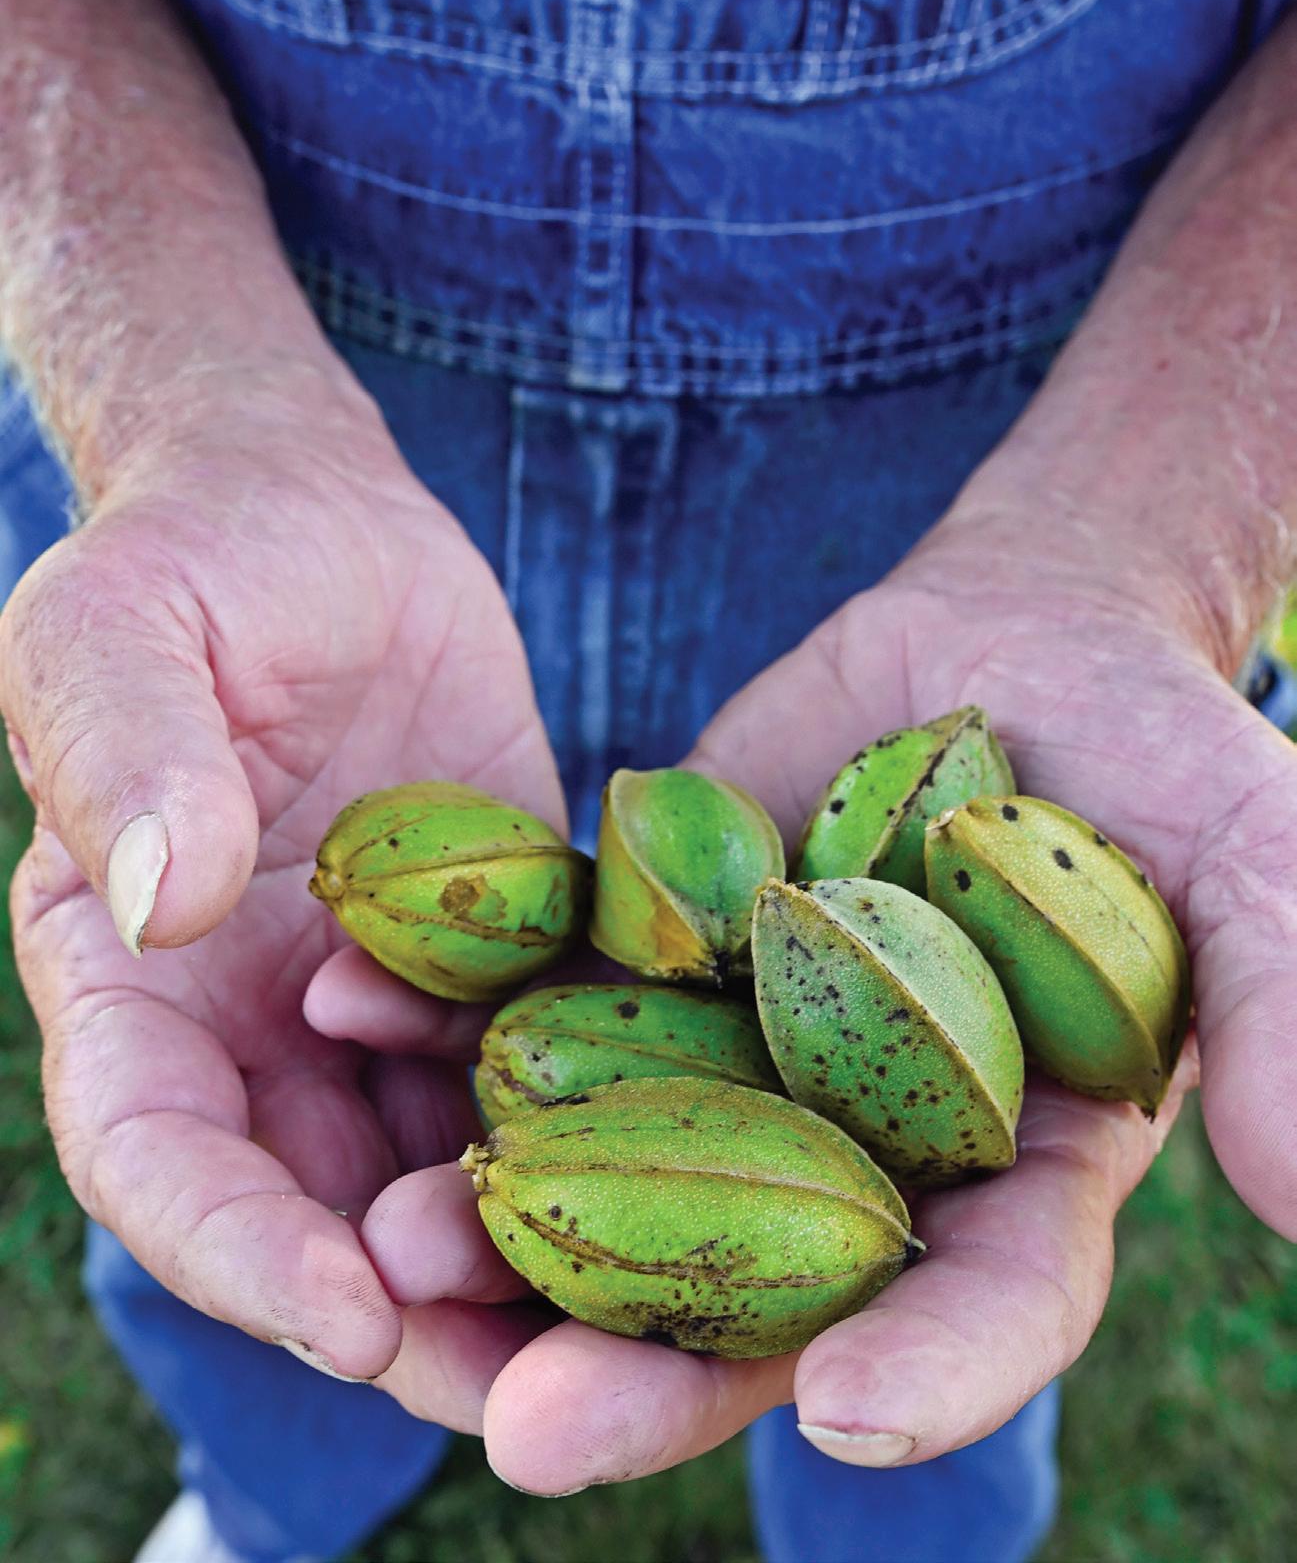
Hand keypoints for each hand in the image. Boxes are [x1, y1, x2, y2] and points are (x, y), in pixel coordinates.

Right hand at [0, 367, 561, 1419]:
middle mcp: (250, 1022)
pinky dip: (604, 1128)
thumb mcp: (121, 629)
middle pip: (312, 1209)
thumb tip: (160, 898)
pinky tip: (698, 1174)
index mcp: (128, 976)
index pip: (155, 1152)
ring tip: (628, 1331)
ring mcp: (381, 998)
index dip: (236, 1250)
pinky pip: (545, 1059)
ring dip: (522, 1256)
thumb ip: (124, 755)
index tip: (343, 1313)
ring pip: (438, 1166)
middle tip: (523, 1390)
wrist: (317, 518)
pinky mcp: (496, 950)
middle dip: (409, 1309)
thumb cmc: (190, 557)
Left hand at [361, 519, 1295, 1487]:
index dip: (927, 1372)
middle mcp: (853, 1152)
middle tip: (524, 1429)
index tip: (843, 1423)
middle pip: (755, 1290)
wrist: (1014, 645)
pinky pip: (537, 1001)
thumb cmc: (1154, 758)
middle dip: (644, 1365)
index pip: (981, 1305)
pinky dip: (442, 1014)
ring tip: (392, 1241)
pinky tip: (341, 1010)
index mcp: (1009, 1177)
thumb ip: (1283, 1008)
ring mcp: (732, 1061)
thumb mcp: (1248, 861)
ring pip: (612, 1169)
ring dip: (503, 1222)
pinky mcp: (639, 961)